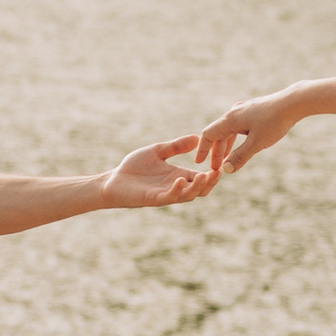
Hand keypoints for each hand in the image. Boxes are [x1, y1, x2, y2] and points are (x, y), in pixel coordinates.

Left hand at [95, 132, 213, 209]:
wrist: (113, 180)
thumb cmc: (133, 167)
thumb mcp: (158, 151)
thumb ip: (176, 146)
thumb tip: (197, 137)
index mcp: (178, 176)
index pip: (201, 177)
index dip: (212, 172)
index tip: (221, 163)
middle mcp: (175, 187)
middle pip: (200, 189)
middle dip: (211, 182)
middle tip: (218, 172)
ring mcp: (165, 194)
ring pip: (188, 195)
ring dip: (198, 187)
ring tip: (205, 176)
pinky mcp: (154, 198)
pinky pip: (170, 196)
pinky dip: (177, 189)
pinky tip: (181, 179)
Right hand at [185, 90, 302, 179]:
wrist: (293, 102)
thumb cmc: (275, 122)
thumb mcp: (257, 143)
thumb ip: (240, 157)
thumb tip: (226, 170)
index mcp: (231, 119)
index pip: (209, 134)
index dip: (203, 150)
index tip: (199, 162)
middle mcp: (234, 112)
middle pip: (218, 133)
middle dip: (216, 151)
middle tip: (216, 168)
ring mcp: (243, 110)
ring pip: (229, 130)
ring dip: (226, 146)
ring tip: (227, 160)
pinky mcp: (253, 110)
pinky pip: (238, 126)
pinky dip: (235, 138)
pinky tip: (241, 146)